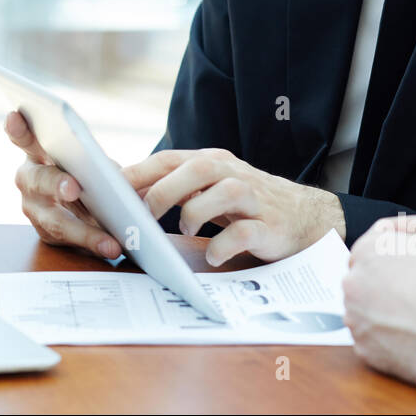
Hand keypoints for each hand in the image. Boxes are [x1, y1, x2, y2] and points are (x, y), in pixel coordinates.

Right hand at [4, 110, 122, 259]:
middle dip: (55, 184)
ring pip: (53, 221)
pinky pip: (69, 241)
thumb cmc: (89, 168)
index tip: (16, 114)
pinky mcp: (47, 234)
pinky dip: (93, 243)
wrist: (91, 197)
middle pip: (37, 180)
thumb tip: (115, 176)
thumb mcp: (93, 159)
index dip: (17, 127)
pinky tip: (112, 247)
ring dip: (82, 230)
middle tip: (73, 188)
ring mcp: (34, 209)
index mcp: (37, 151)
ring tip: (109, 239)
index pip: (23, 136)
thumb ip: (94, 161)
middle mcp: (28, 179)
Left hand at [125, 148, 346, 266]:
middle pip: (196, 168)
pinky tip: (213, 256)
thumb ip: (177, 188)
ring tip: (184, 230)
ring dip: (195, 212)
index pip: (170, 159)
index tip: (109, 191)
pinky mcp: (270, 226)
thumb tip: (126, 197)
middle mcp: (233, 174)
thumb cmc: (247, 205)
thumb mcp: (211, 189)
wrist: (305, 218)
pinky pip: (245, 233)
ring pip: (224, 192)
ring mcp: (254, 199)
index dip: (138, 173)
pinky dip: (224, 245)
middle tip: (144, 215)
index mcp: (213, 162)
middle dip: (164, 191)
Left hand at [341, 213, 415, 383]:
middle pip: (373, 271)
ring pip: (371, 303)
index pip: (383, 238)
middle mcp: (353, 282)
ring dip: (391, 303)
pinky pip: (376, 335)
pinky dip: (392, 333)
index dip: (410, 244)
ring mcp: (355, 318)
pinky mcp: (364, 349)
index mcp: (369, 248)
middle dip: (395, 273)